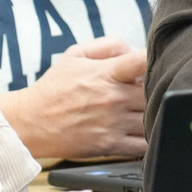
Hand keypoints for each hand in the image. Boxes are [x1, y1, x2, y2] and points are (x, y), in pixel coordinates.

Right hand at [0, 37, 147, 158]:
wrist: (31, 123)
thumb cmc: (54, 89)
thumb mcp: (74, 55)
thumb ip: (106, 46)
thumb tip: (132, 48)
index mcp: (105, 73)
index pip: (142, 60)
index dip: (156, 59)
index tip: (159, 61)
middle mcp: (113, 98)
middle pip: (154, 91)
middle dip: (156, 88)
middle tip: (146, 89)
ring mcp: (113, 123)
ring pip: (152, 117)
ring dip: (154, 112)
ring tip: (143, 109)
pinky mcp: (110, 145)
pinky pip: (143, 145)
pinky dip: (149, 138)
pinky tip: (144, 131)